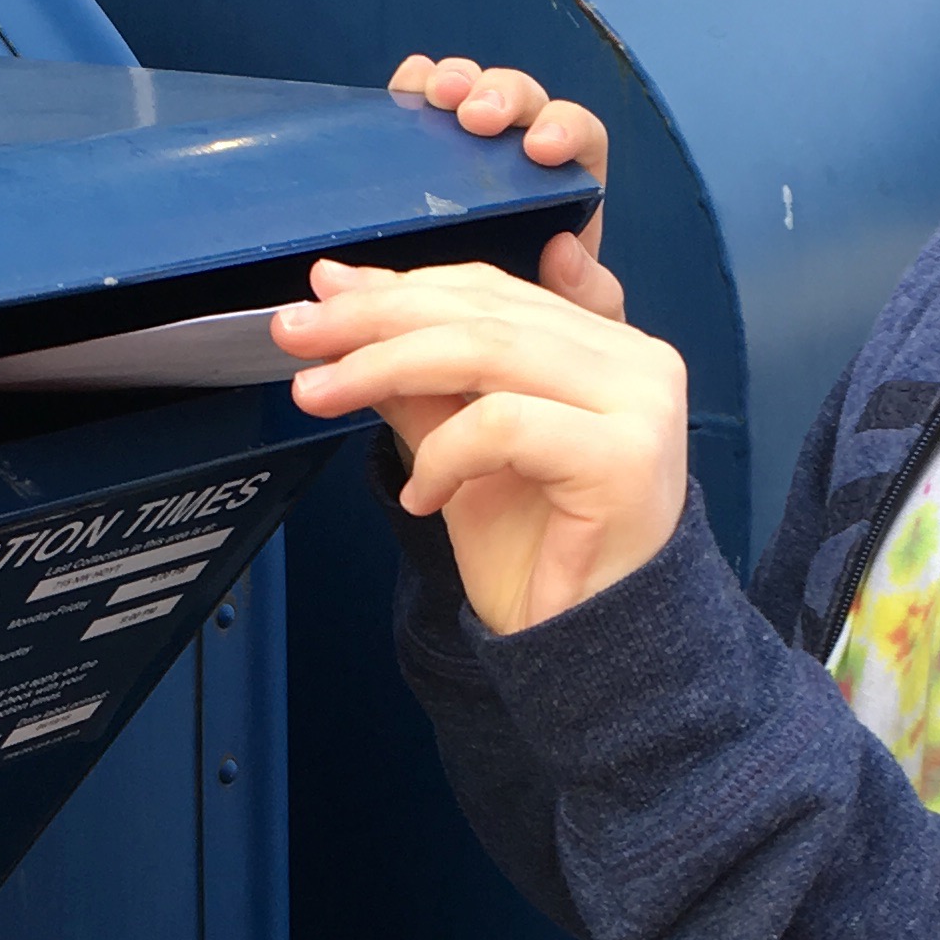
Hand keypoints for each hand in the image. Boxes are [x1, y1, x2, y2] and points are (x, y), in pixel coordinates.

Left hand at [272, 257, 686, 634]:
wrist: (587, 655)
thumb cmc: (538, 558)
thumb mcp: (459, 451)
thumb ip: (420, 379)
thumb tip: (342, 303)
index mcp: (606, 348)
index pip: (494, 289)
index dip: (404, 284)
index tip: (328, 290)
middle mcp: (637, 362)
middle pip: (486, 310)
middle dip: (378, 317)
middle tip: (300, 332)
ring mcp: (640, 404)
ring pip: (489, 351)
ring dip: (386, 366)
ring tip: (319, 392)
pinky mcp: (625, 456)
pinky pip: (504, 424)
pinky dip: (444, 453)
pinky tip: (422, 494)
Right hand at [390, 53, 623, 318]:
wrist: (455, 365)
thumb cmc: (522, 343)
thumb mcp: (569, 330)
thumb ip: (587, 297)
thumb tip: (566, 249)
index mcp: (564, 191)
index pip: (579, 134)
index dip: (564, 129)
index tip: (541, 149)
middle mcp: (513, 160)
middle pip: (521, 99)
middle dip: (502, 95)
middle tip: (477, 117)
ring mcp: (457, 151)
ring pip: (467, 89)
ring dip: (455, 82)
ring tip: (437, 97)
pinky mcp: (407, 155)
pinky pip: (412, 101)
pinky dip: (408, 87)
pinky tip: (400, 92)